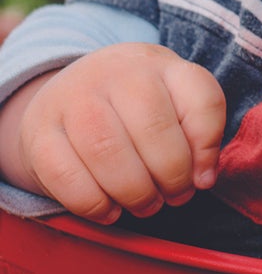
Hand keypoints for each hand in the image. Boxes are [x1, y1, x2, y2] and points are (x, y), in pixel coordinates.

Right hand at [2, 44, 225, 224]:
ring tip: (145, 204)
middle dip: (171, 177)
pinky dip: (95, 204)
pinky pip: (67, 177)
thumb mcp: (175, 101)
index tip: (202, 177)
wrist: (68, 93)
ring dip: (135, 192)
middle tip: (173, 196)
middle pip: (154, 128)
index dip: (208, 147)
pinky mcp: (40, 131)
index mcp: (159, 63)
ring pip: (108, 152)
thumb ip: (200, 132)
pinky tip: (110, 209)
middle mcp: (116, 72)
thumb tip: (204, 177)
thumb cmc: (134, 107)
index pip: (201, 99)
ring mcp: (73, 97)